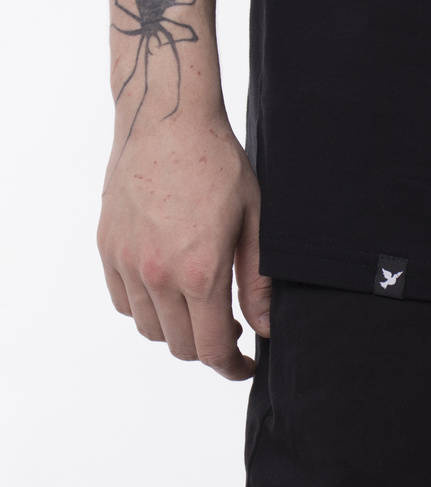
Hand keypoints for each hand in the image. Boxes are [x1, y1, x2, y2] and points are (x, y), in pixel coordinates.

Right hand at [96, 114, 270, 379]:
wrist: (167, 119)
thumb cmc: (217, 162)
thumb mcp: (254, 220)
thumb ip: (258, 282)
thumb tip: (266, 328)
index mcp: (200, 271)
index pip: (211, 349)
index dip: (231, 367)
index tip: (244, 364)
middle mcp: (157, 274)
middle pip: (179, 345)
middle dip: (208, 347)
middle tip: (228, 325)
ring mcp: (127, 262)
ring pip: (148, 328)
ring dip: (175, 328)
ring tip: (197, 302)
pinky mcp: (108, 247)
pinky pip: (122, 300)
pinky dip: (144, 306)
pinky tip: (165, 285)